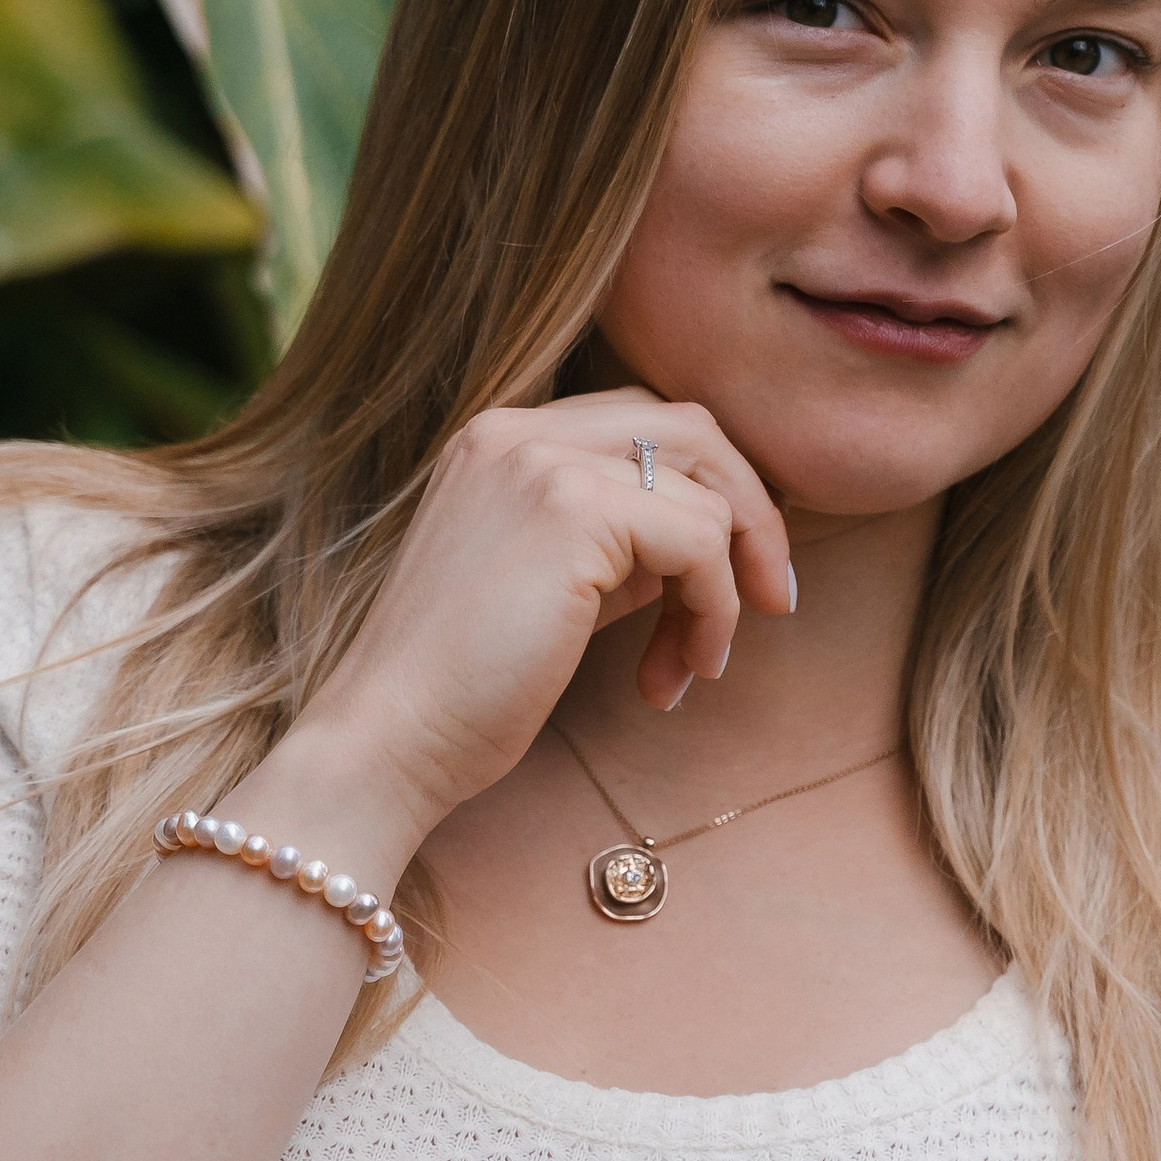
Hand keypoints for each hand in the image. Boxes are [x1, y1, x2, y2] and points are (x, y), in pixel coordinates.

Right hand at [278, 391, 793, 850]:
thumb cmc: (465, 687)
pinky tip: (675, 676)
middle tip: (771, 602)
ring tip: (695, 666)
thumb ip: (621, 543)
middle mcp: (520, 431)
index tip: (736, 578)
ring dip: (726, 589)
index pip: (647, 422)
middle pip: (693, 429)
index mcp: (503, 439)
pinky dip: (712, 611)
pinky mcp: (574, 510)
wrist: (390, 739)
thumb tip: (720, 535)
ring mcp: (543, 461)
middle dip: (749, 515)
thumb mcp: (553, 587)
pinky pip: (701, 541)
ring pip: (707, 491)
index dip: (710, 493)